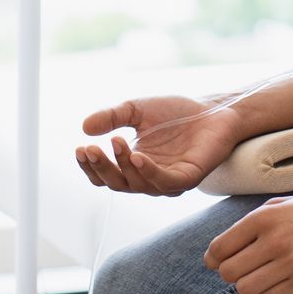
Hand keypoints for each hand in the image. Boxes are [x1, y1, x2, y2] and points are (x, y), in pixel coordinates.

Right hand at [76, 95, 245, 196]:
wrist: (212, 109)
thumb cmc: (175, 112)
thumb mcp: (135, 110)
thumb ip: (111, 117)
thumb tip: (84, 128)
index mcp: (133, 166)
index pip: (105, 176)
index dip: (90, 166)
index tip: (80, 148)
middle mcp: (148, 178)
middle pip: (117, 183)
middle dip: (102, 167)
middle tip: (90, 149)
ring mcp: (168, 181)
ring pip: (138, 184)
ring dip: (123, 165)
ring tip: (116, 142)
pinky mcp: (188, 178)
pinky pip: (164, 181)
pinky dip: (148, 171)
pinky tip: (137, 156)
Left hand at [202, 193, 292, 293]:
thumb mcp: (283, 204)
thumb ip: (251, 222)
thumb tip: (216, 251)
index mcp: (264, 218)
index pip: (219, 248)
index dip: (214, 259)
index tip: (218, 261)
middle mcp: (274, 240)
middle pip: (229, 272)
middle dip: (231, 274)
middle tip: (243, 270)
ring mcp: (291, 263)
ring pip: (246, 290)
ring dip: (249, 287)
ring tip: (261, 278)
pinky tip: (278, 285)